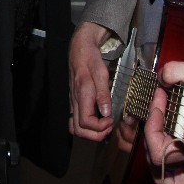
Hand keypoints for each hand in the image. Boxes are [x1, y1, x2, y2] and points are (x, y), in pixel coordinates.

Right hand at [68, 21, 115, 140]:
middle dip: (96, 134)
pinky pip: (74, 120)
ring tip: (104, 126)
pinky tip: (96, 121)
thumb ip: (103, 93)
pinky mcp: (73, 101)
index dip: (100, 127)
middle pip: (79, 130)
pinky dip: (84, 127)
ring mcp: (72, 102)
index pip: (86, 122)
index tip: (112, 120)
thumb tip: (106, 112)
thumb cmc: (91, 58)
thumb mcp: (101, 72)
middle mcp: (74, 101)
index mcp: (81, 94)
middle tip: (109, 127)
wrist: (80, 48)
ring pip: (75, 127)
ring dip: (89, 133)